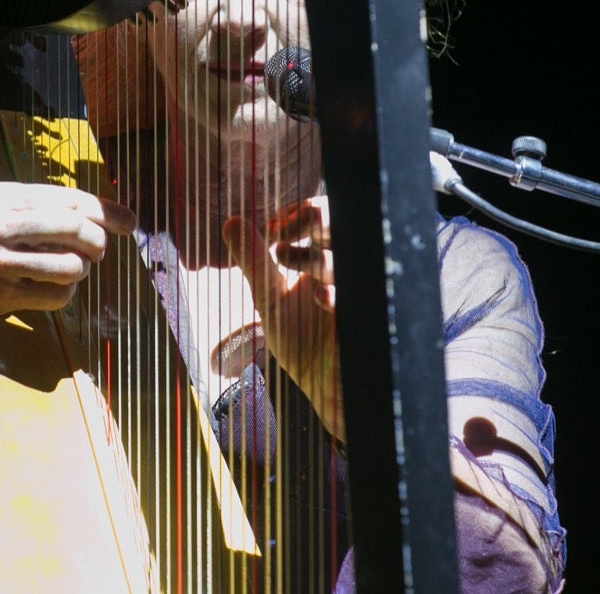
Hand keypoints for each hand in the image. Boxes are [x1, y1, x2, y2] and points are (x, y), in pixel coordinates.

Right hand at [0, 182, 135, 338]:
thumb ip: (40, 207)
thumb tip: (99, 213)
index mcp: (5, 196)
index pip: (71, 198)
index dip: (108, 211)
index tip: (129, 222)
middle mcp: (1, 223)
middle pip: (76, 228)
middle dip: (98, 242)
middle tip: (99, 252)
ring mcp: (0, 260)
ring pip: (71, 265)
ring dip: (81, 271)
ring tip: (72, 270)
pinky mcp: (0, 293)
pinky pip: (56, 296)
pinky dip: (65, 294)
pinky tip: (52, 289)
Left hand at [222, 196, 344, 441]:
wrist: (324, 386)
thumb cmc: (302, 338)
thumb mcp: (270, 297)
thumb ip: (253, 260)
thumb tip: (229, 221)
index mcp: (326, 254)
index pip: (323, 215)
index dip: (300, 212)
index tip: (273, 225)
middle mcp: (348, 266)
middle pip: (343, 225)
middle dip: (314, 220)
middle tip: (280, 232)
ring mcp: (360, 289)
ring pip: (351, 257)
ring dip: (318, 258)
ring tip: (288, 263)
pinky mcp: (369, 316)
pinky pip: (362, 296)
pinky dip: (339, 293)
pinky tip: (319, 296)